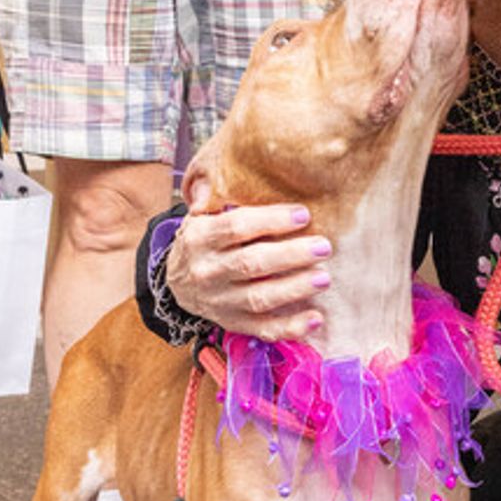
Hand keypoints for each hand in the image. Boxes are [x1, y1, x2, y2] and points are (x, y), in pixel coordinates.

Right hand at [165, 199, 331, 341]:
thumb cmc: (205, 240)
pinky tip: (315, 318)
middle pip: (251, 263)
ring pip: (259, 297)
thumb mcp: (205, 216)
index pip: (237, 227)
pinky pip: (263, 329)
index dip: (272, 220)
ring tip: (323, 278)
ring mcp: (220, 301)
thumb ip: (224, 199)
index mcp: (200, 238)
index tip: (303, 214)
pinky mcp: (233, 323)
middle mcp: (207, 271)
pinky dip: (290, 327)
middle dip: (290, 255)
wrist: (177, 283)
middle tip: (324, 246)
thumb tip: (240, 172)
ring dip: (294, 289)